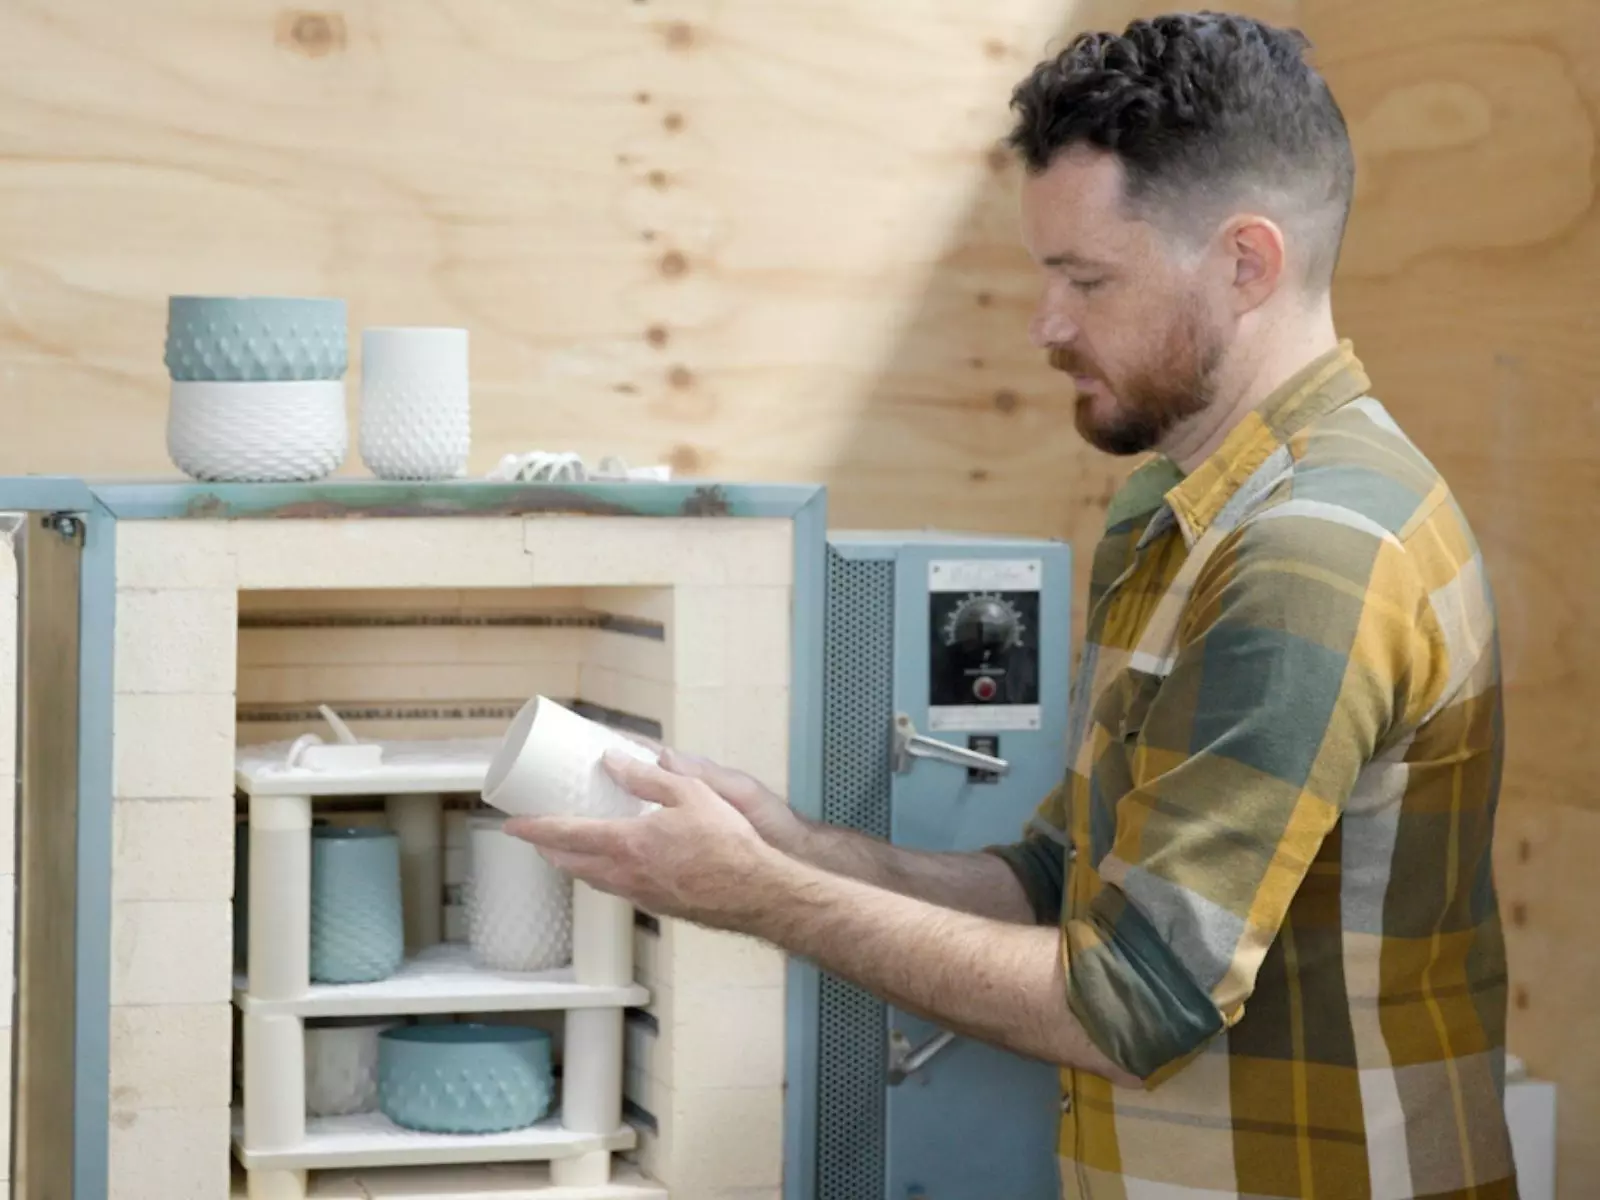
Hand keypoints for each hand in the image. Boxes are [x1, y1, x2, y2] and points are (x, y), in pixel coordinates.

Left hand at [503, 749, 787, 927]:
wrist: (755, 891)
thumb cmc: (727, 842)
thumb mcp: (690, 792)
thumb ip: (647, 777)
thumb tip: (613, 760)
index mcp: (627, 843)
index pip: (566, 835)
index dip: (535, 829)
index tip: (512, 825)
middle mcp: (626, 874)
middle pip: (572, 864)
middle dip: (548, 849)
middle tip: (536, 837)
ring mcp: (641, 895)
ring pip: (594, 880)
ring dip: (574, 864)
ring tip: (568, 850)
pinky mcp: (658, 906)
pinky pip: (618, 889)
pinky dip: (604, 874)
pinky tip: (617, 866)